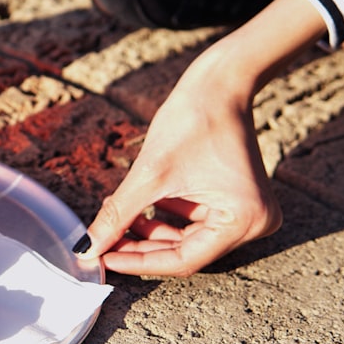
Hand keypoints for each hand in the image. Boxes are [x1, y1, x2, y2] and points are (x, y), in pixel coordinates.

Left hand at [80, 68, 282, 276]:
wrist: (219, 82)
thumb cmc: (192, 120)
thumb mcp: (149, 174)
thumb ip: (118, 215)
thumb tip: (88, 248)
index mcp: (244, 221)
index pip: (184, 260)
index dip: (139, 261)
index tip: (103, 259)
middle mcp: (255, 223)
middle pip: (186, 251)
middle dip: (142, 247)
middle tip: (102, 245)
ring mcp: (246, 212)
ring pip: (186, 237)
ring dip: (149, 232)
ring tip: (115, 222)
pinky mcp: (234, 199)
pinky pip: (194, 220)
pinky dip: (164, 216)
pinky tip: (134, 212)